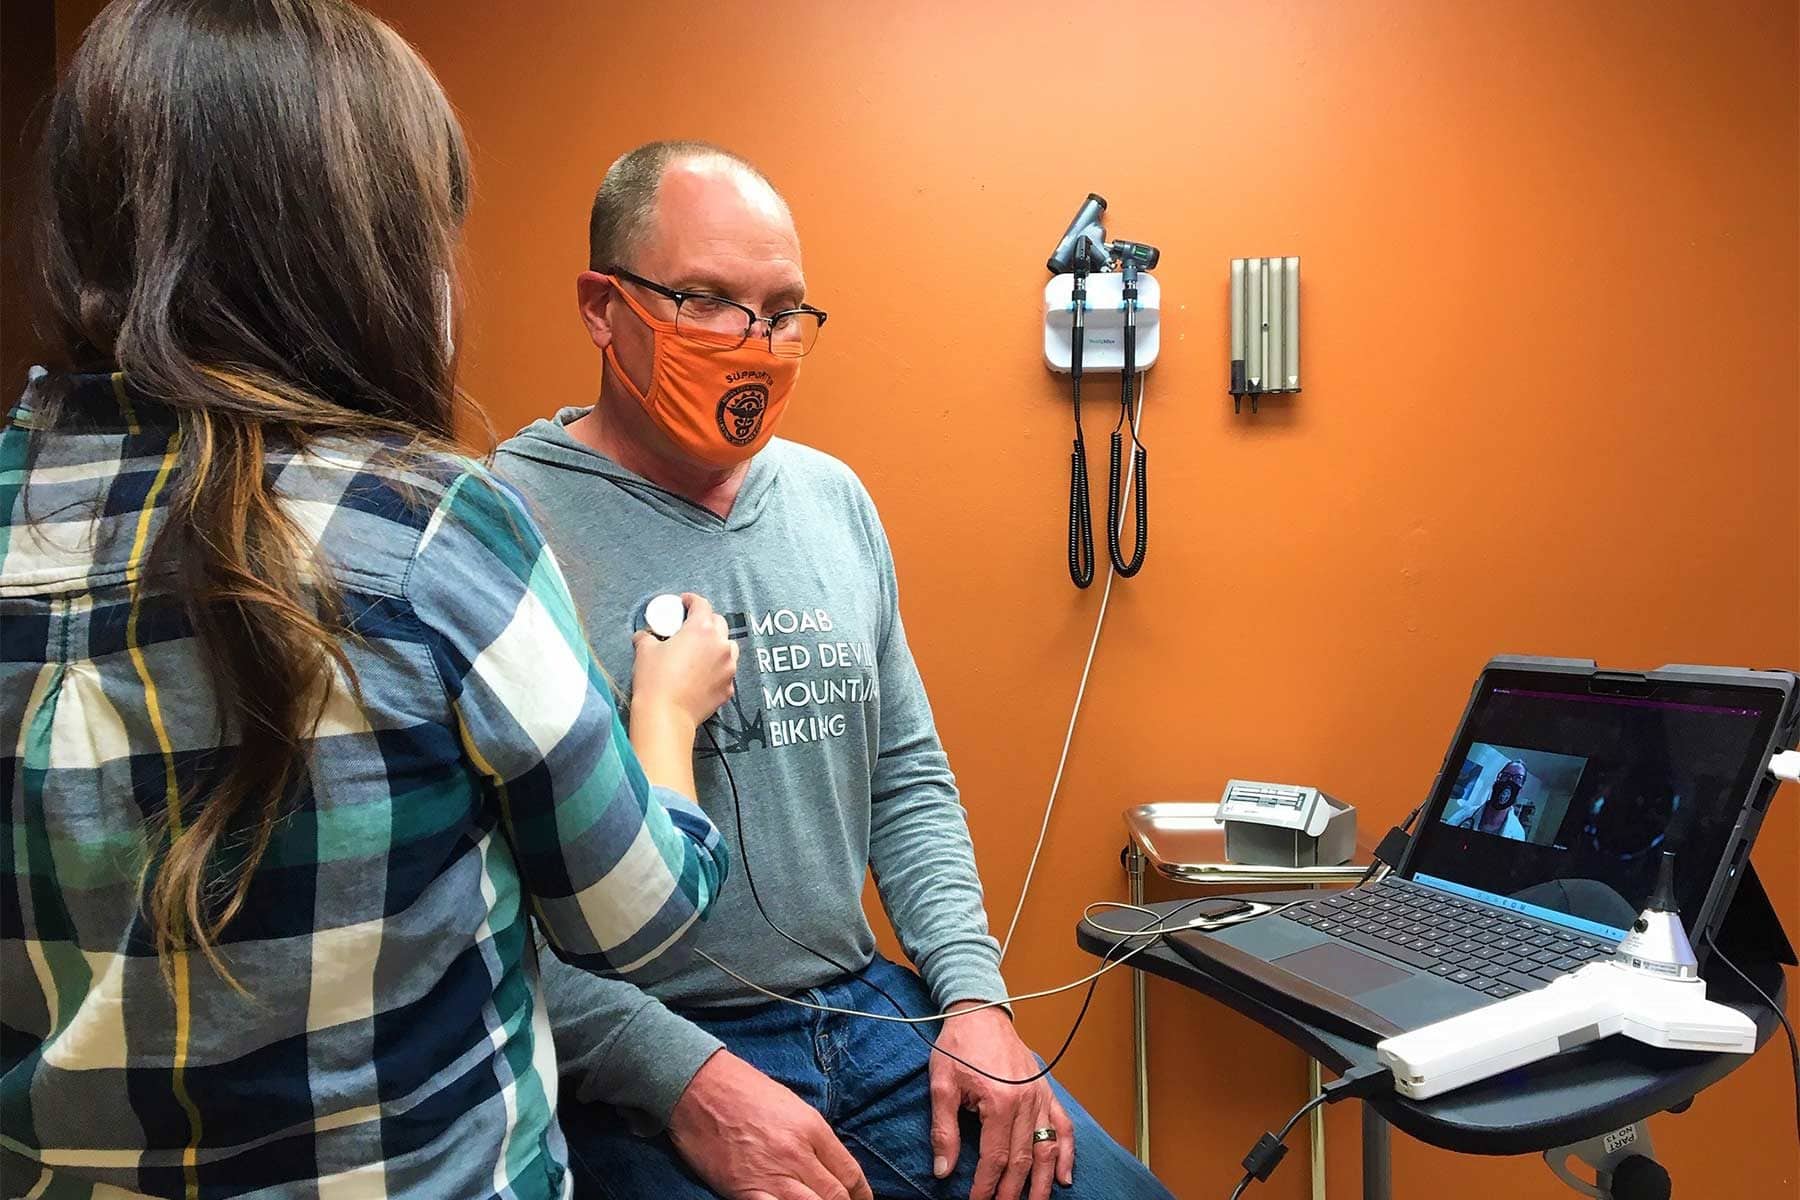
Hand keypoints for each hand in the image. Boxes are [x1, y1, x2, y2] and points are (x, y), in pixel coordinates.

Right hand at [631, 592, 737, 728]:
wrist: (666, 715)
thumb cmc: (655, 680)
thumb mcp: (645, 651)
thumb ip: (646, 637)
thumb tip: (643, 636)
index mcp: (702, 629)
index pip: (702, 604)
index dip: (691, 600)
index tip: (684, 602)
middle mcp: (720, 645)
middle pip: (719, 623)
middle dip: (706, 621)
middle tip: (690, 627)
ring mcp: (728, 667)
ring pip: (728, 646)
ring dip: (717, 644)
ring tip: (701, 650)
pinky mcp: (728, 688)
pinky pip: (726, 671)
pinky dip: (717, 669)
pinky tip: (703, 674)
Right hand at [668, 1050, 873, 1199]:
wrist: (700, 1087)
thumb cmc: (744, 1091)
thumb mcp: (791, 1105)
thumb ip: (813, 1137)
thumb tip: (829, 1166)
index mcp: (812, 1129)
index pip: (850, 1173)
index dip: (861, 1195)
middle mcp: (797, 1154)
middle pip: (835, 1197)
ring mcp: (771, 1175)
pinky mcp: (745, 1191)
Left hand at [928, 1005, 1073, 1199]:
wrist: (980, 1012)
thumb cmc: (959, 1045)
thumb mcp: (941, 1085)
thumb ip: (944, 1130)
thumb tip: (943, 1169)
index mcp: (1000, 1100)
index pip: (995, 1157)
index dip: (986, 1185)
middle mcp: (1026, 1101)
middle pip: (1023, 1159)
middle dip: (1013, 1191)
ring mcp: (1040, 1096)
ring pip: (1046, 1149)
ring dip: (1042, 1181)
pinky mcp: (1046, 1090)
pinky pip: (1063, 1126)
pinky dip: (1066, 1153)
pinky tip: (1064, 1176)